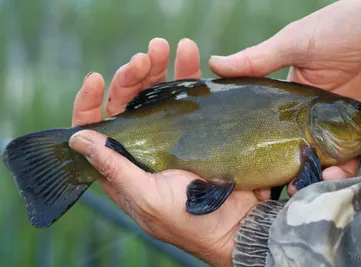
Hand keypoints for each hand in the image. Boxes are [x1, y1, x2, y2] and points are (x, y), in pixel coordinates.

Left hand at [69, 38, 266, 265]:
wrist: (237, 225)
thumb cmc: (189, 221)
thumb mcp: (146, 198)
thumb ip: (113, 169)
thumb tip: (77, 139)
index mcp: (123, 164)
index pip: (96, 128)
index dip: (90, 102)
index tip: (96, 79)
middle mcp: (143, 146)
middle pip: (128, 102)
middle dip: (132, 75)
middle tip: (147, 57)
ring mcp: (171, 134)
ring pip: (156, 93)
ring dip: (158, 67)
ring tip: (167, 47)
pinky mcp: (197, 127)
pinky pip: (187, 95)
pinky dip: (187, 73)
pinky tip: (189, 55)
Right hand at [209, 0, 360, 194]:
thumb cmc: (346, 25)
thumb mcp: (295, 42)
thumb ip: (256, 59)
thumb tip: (212, 64)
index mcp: (300, 106)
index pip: (283, 141)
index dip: (276, 161)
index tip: (265, 180)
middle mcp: (326, 121)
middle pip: (312, 162)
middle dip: (306, 179)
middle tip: (298, 186)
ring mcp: (356, 127)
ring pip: (345, 167)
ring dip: (341, 174)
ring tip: (336, 167)